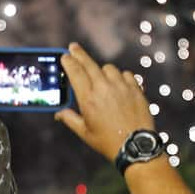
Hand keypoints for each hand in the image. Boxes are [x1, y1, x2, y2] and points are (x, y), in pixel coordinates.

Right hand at [55, 43, 154, 161]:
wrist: (135, 146)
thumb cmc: (108, 142)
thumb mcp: (85, 133)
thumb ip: (70, 119)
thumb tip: (58, 114)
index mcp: (88, 99)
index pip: (75, 72)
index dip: (68, 62)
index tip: (65, 56)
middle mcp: (103, 89)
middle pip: (89, 64)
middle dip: (79, 54)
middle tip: (74, 48)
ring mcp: (121, 87)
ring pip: (108, 68)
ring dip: (102, 70)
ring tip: (100, 77)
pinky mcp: (135, 89)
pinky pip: (126, 74)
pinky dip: (120, 77)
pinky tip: (118, 84)